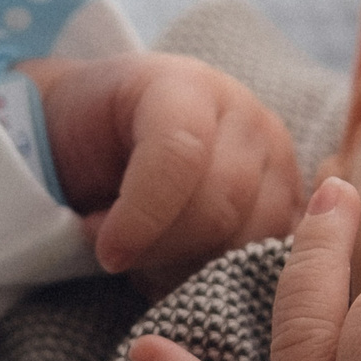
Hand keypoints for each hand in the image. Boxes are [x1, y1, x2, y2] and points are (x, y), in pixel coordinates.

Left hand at [25, 52, 303, 300]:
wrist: (106, 133)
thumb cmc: (82, 139)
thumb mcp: (67, 143)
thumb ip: (89, 187)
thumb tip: (118, 254)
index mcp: (184, 86)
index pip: (180, 155)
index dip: (143, 216)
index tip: (106, 252)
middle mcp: (246, 116)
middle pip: (222, 206)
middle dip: (162, 246)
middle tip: (118, 250)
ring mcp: (278, 160)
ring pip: (252, 238)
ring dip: (193, 265)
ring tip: (149, 255)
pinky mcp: (293, 204)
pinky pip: (271, 256)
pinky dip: (225, 274)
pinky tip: (185, 266)